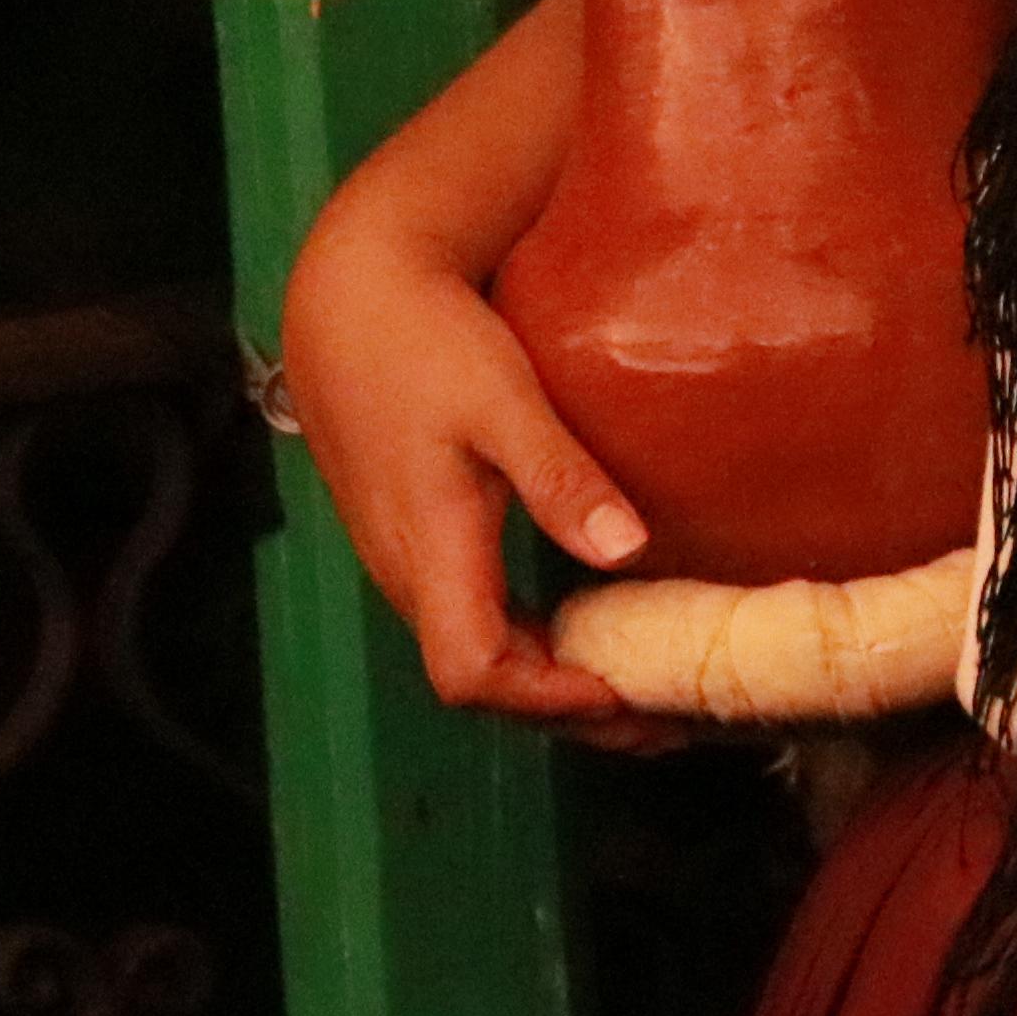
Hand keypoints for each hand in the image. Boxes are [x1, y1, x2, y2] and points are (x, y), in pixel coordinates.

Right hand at [274, 213, 687, 753]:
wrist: (349, 298)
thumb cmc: (426, 344)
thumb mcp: (501, 402)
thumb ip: (559, 478)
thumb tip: (627, 552)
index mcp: (429, 551)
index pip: (475, 674)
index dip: (549, 701)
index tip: (629, 695)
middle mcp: (409, 574)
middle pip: (482, 684)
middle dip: (571, 712)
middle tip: (667, 717)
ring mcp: (407, 562)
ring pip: (479, 656)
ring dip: (556, 685)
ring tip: (643, 690)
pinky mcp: (415, 542)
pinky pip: (475, 622)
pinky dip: (536, 646)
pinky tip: (590, 630)